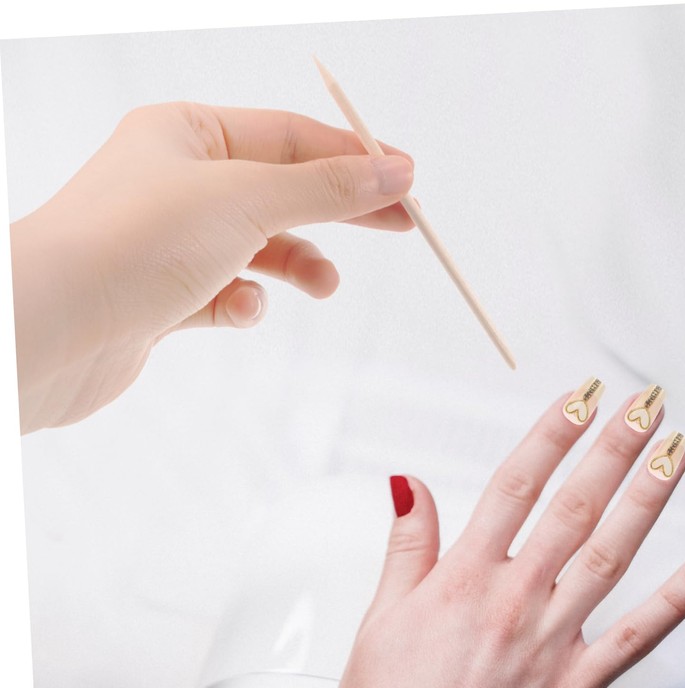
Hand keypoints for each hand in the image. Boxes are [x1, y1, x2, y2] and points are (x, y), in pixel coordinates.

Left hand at [10, 103, 413, 432]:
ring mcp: (172, 241)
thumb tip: (392, 172)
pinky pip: (228, 293)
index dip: (354, 159)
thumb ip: (325, 189)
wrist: (52, 330)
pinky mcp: (166, 296)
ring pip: (260, 247)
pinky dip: (244, 303)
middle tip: (398, 225)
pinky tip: (239, 310)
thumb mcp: (247, 200)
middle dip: (339, 211)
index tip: (406, 184)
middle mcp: (178, 181)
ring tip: (324, 284)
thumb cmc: (133, 243)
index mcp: (188, 133)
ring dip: (298, 264)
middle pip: (284, 190)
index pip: (292, 137)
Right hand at [322, 380, 684, 687]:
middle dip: (612, 449)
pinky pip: (636, 639)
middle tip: (643, 408)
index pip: (515, 485)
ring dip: (645, 501)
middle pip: (571, 508)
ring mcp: (549, 646)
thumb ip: (406, 546)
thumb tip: (408, 487)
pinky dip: (677, 601)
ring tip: (672, 456)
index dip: (552, 435)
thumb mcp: (379, 622)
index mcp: (461, 581)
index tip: (580, 400)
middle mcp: (511, 603)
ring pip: (608, 557)